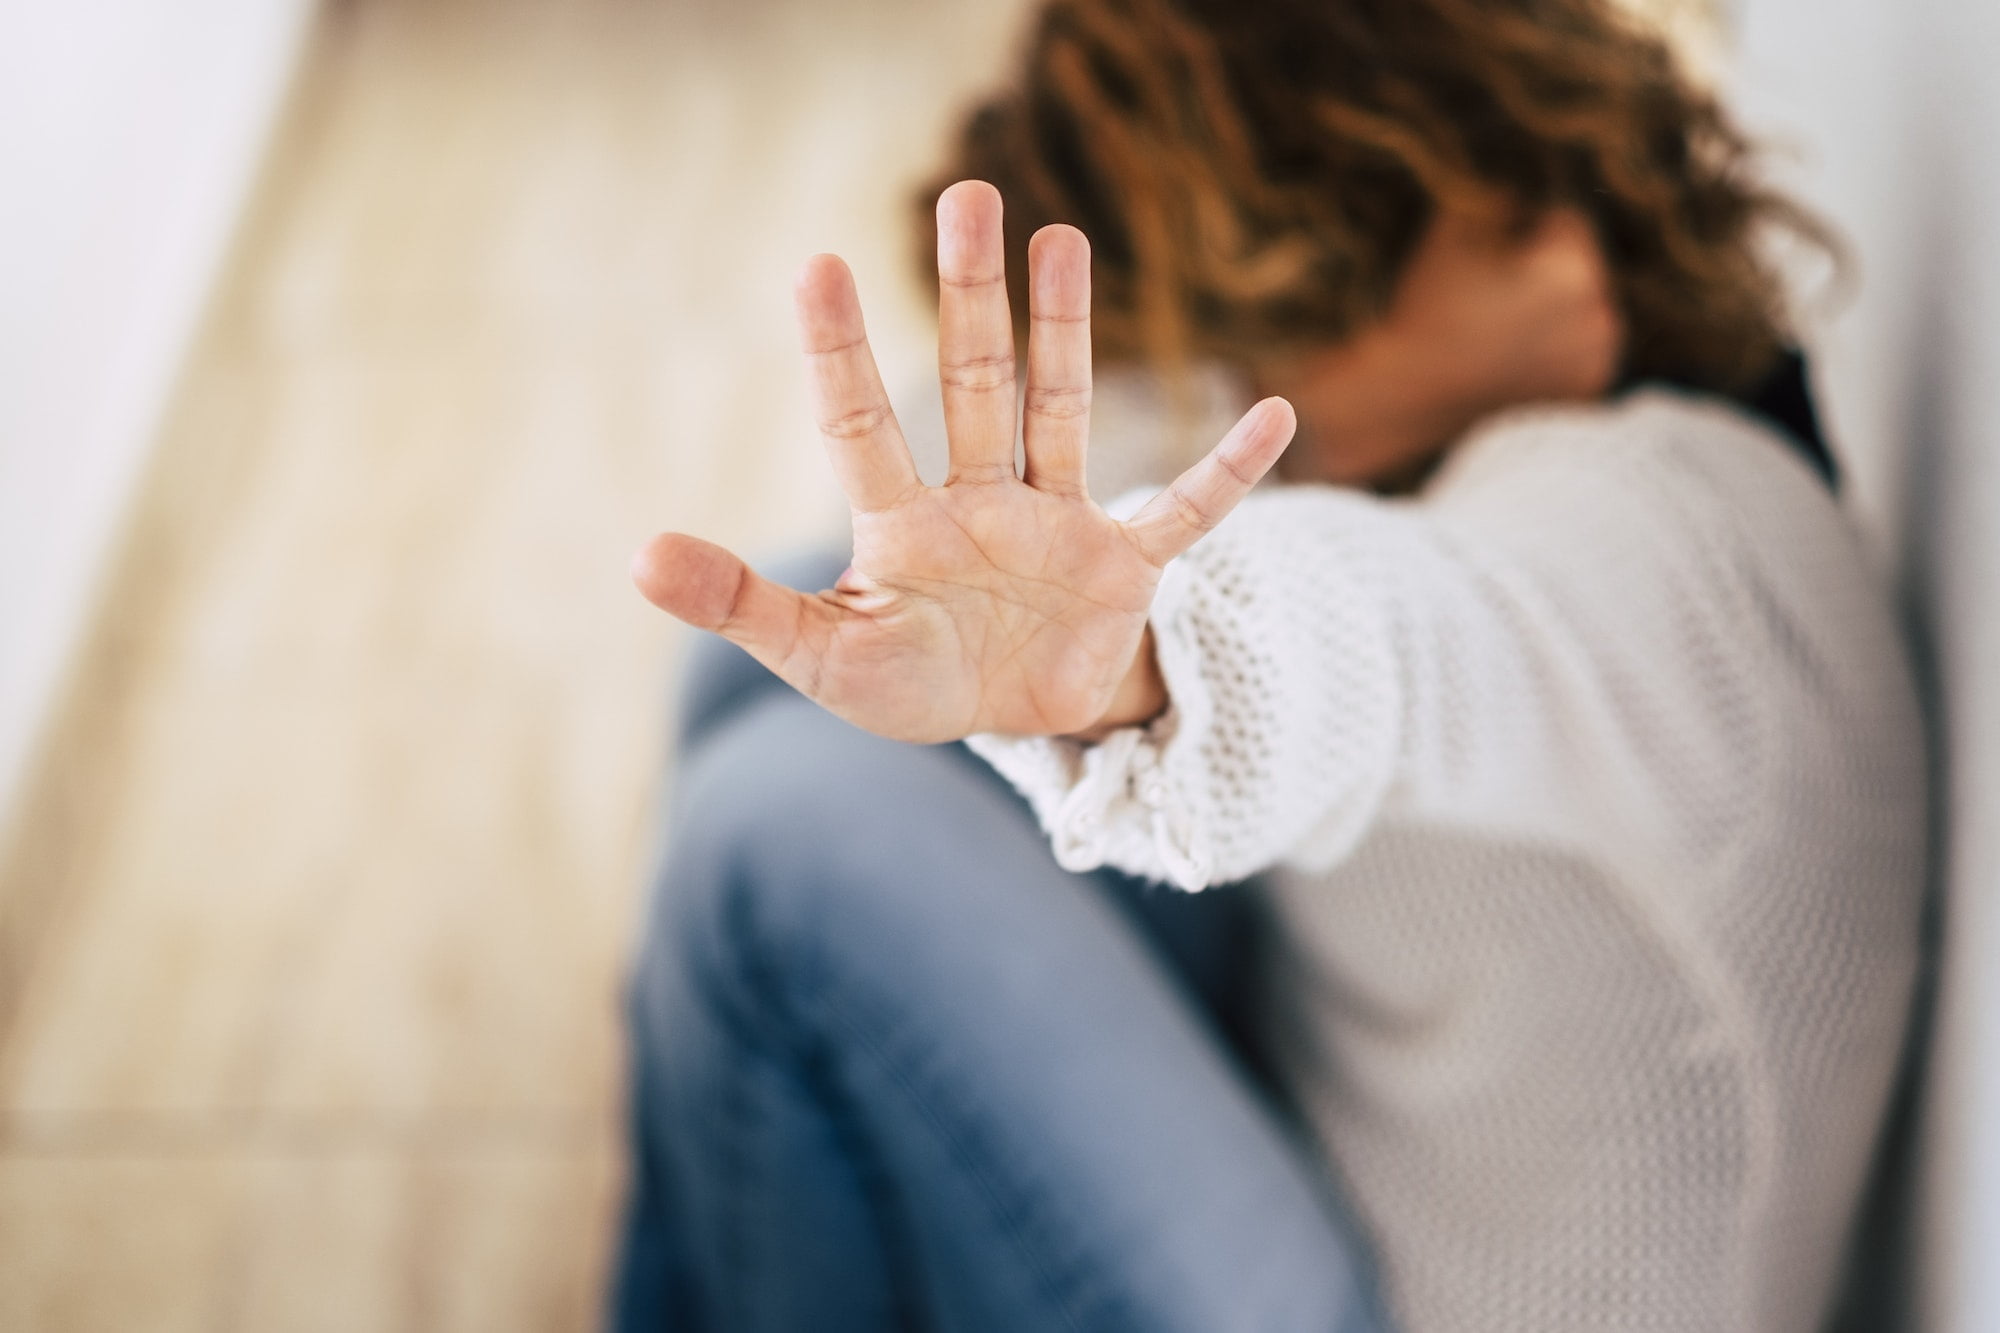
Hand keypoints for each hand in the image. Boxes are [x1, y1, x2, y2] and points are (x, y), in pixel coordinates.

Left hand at [632, 180, 1294, 743]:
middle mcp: (981, 501)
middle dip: (972, 296)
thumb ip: (744, 606)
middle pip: (973, 384)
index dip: (840, 349)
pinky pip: (1187, 513)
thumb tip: (638, 557)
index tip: (818, 264)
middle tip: (967, 196)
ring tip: (1064, 238)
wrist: (1017, 722)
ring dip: (1067, 333)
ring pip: (1061, 412)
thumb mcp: (823, 658)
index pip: (862, 421)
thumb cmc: (913, 684)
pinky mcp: (1125, 567)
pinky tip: (1276, 416)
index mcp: (904, 523)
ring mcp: (1059, 525)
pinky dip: (1228, 473)